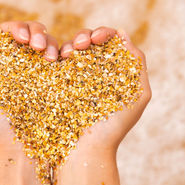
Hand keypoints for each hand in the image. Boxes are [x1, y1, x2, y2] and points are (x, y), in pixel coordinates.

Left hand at [0, 21, 59, 150]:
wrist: (20, 145)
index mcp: (0, 59)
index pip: (7, 31)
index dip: (15, 28)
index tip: (22, 40)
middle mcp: (20, 60)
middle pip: (29, 31)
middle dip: (35, 33)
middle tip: (38, 47)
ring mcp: (38, 67)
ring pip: (47, 40)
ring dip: (50, 42)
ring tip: (52, 58)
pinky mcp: (56, 76)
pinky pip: (62, 55)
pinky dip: (64, 50)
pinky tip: (62, 59)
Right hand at [59, 27, 151, 153]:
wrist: (83, 151)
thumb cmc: (113, 127)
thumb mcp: (137, 94)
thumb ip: (136, 63)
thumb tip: (122, 34)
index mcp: (109, 71)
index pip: (106, 42)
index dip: (102, 34)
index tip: (96, 39)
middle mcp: (88, 72)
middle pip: (84, 41)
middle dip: (82, 36)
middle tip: (79, 46)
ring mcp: (67, 77)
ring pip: (65, 48)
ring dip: (65, 44)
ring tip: (63, 55)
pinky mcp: (49, 84)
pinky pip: (46, 62)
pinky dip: (48, 53)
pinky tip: (50, 57)